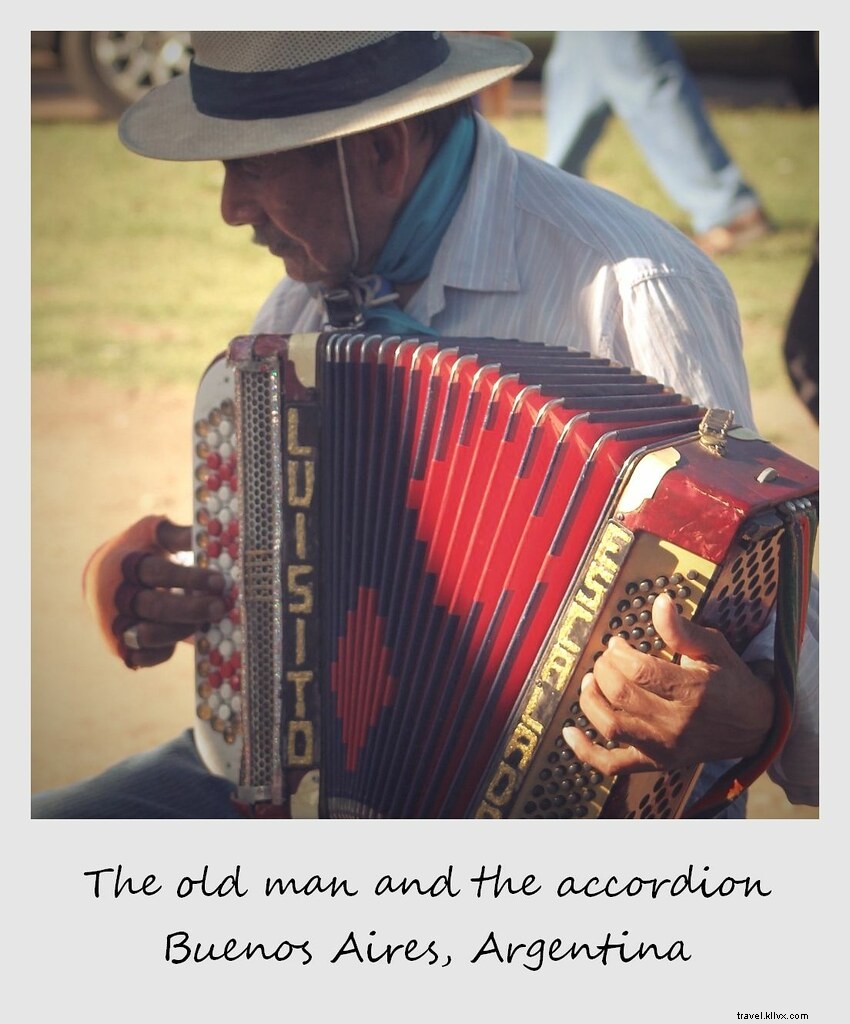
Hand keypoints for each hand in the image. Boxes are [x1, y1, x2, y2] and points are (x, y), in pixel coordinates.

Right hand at [83, 515, 227, 669]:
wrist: (99, 577)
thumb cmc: (138, 550)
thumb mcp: (152, 534)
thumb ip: (179, 535)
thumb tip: (216, 533)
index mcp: (124, 565)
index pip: (157, 572)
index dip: (189, 578)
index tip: (219, 581)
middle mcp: (115, 597)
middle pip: (154, 607)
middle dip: (190, 610)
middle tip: (221, 607)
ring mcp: (114, 624)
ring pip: (148, 636)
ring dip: (180, 631)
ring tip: (207, 622)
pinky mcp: (118, 648)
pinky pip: (144, 658)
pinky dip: (165, 651)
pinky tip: (185, 638)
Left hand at [562, 592, 774, 773]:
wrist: (757, 727)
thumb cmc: (732, 682)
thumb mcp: (715, 648)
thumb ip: (682, 630)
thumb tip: (659, 602)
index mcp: (692, 692)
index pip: (639, 671)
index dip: (618, 653)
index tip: (617, 643)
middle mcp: (676, 724)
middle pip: (620, 695)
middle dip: (603, 670)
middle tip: (605, 659)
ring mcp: (664, 749)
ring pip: (610, 726)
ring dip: (590, 700)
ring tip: (590, 682)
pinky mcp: (656, 764)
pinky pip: (612, 765)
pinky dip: (585, 751)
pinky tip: (569, 732)